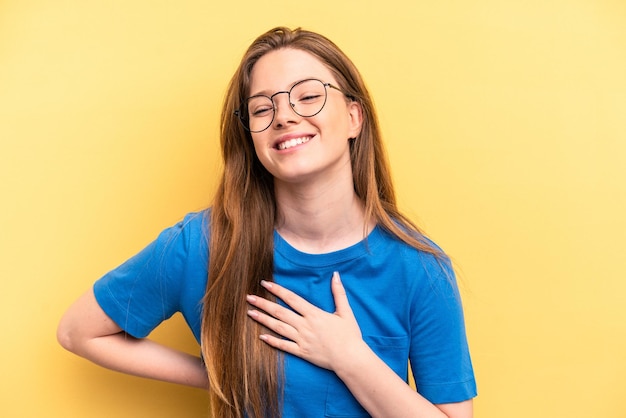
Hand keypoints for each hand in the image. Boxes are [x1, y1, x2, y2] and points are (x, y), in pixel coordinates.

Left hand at [246, 272, 365, 370]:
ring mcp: (301, 340)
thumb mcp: (345, 312)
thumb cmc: (350, 335)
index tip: (264, 283)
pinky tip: (261, 336)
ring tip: (250, 313)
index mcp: (314, 314)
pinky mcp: (302, 352)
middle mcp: (305, 325)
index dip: (277, 290)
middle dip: (263, 304)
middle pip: (280, 312)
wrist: (350, 358)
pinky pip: (284, 346)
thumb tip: (335, 275)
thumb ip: (338, 293)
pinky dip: (272, 341)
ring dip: (263, 320)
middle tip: (249, 297)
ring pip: (278, 328)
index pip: (291, 298)